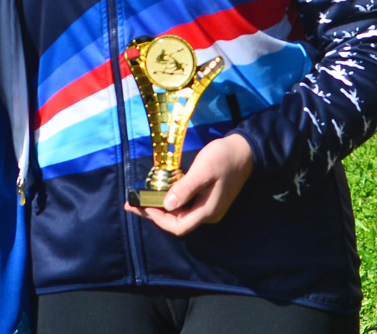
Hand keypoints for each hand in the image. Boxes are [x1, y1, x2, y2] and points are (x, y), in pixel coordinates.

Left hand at [126, 134, 254, 237]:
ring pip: (179, 213)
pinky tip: (158, 192)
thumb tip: (167, 205)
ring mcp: (208, 206)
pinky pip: (184, 205)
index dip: (159, 219)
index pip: (179, 227)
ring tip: (140, 199)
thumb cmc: (223, 158)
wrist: (245, 150)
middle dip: (154, 214)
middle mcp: (207, 213)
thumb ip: (185, 188)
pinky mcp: (206, 198)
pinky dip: (170, 200)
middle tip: (132, 204)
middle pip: (177, 222)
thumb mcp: (203, 171)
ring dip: (160, 207)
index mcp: (207, 211)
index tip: (142, 206)